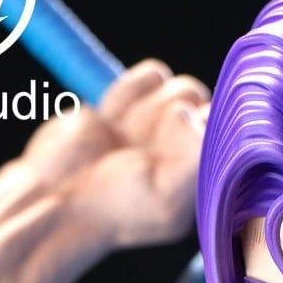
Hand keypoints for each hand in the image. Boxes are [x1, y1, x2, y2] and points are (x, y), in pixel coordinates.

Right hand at [19, 58, 209, 249]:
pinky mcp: (142, 103)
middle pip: (199, 99)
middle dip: (160, 117)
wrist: (56, 197)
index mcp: (210, 177)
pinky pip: (152, 75)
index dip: (192, 130)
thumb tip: (192, 113)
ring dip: (141, 109)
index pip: (226, 128)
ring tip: (122, 140)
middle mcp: (195, 150)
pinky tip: (115, 123)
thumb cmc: (113, 207)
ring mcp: (168, 124)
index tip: (160, 154)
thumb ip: (193, 159)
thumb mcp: (164, 198)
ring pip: (175, 84)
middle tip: (135, 151)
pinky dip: (129, 94)